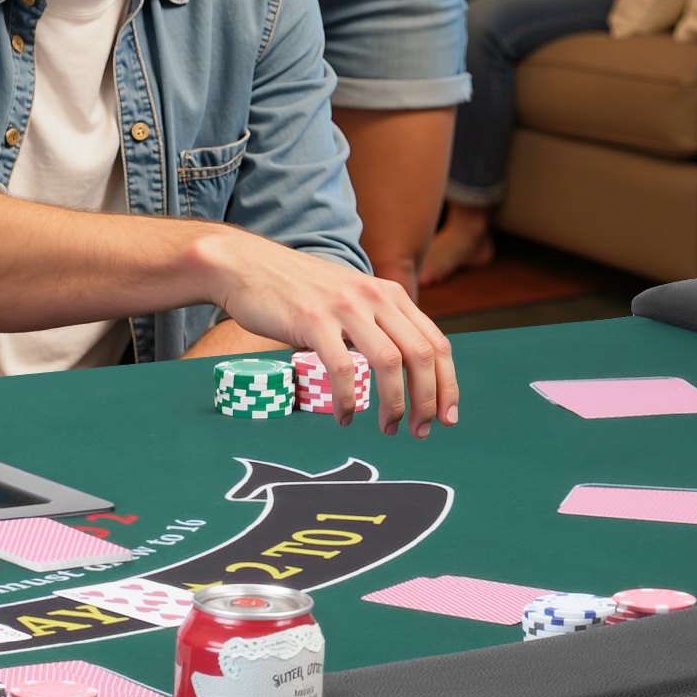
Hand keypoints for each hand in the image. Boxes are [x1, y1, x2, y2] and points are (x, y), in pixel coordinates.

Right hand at [205, 230, 458, 437]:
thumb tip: (406, 365)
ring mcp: (345, 308)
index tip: (447, 416)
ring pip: (390, 363)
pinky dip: (348, 400)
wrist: (248, 266)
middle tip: (422, 430)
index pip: (436, 342)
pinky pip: (343, 369)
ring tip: (389, 428)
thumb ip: (380, 321)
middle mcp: (374, 297)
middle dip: (428, 399)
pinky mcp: (313, 322)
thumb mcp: (352, 296)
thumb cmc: (300, 291)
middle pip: (421, 355)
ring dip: (395, 404)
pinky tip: (344, 417)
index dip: (448, 384)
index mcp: (390, 294)